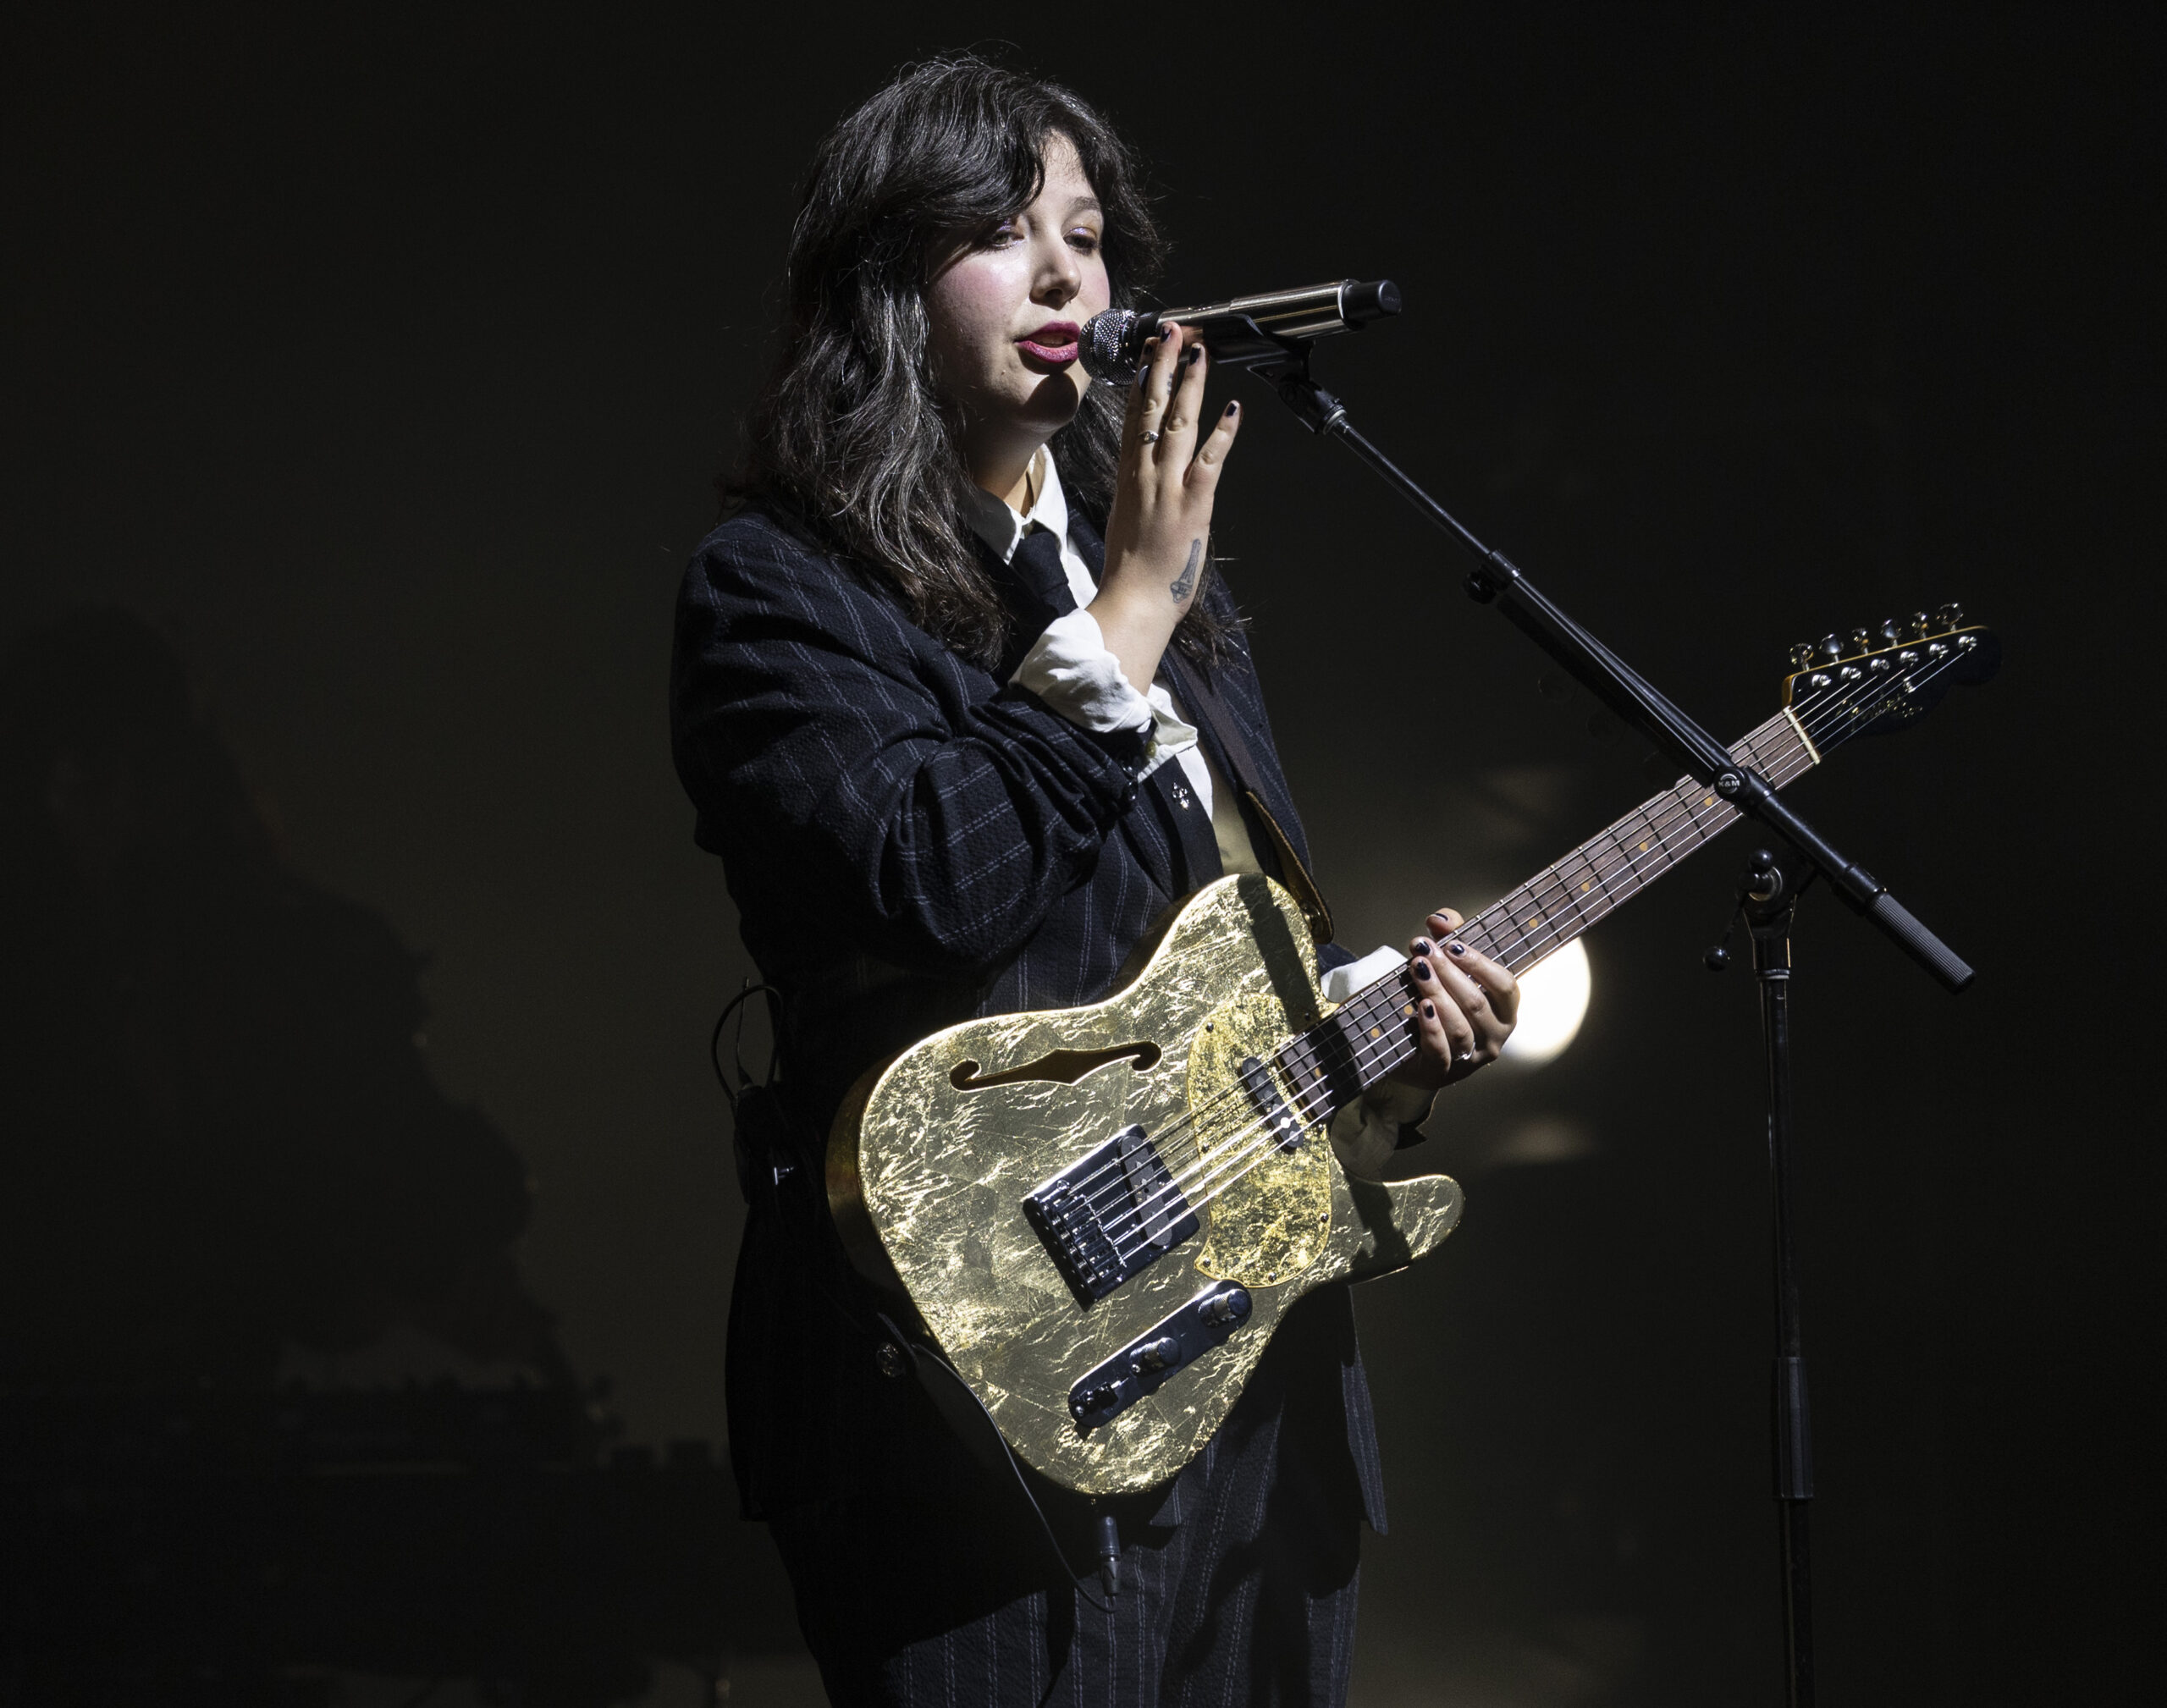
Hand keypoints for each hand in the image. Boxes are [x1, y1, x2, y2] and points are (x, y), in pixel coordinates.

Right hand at [1088, 320, 1242, 689]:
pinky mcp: (1192, 504)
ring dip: (1190, 385)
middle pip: (1152, 410)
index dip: (1142, 382)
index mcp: (1128, 481)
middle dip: (1163, 367)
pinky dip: (1223, 433)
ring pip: (1178, 424)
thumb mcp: (1126, 525)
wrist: (1132, 603)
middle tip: (1173, 333)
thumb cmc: (1130, 576)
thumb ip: (1139, 498)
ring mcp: (1168, 488)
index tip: (1148, 354)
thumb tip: (1147, 483)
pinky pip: (1210, 460)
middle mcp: (1145, 476)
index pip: (1133, 420)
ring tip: (1199, 352)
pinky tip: (1233, 408)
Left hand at [1390, 909, 1519, 1091]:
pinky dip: (1432, 1027)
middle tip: (1423, 949)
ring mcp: (1470, 1059)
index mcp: (1505, 1012)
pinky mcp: (1441, 1073)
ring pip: (1459, 1026)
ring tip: (1417, 969)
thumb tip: (1439, 919)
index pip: (1505, 986)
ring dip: (1437, 994)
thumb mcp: (1448, 967)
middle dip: (1449, 973)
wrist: (1410, 1049)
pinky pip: (1441, 1050)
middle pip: (1477, 1002)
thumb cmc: (1439, 1001)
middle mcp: (1495, 1038)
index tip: (1451, 943)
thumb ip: (1449, 937)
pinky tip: (1421, 1007)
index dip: (1480, 963)